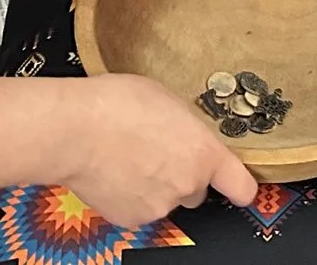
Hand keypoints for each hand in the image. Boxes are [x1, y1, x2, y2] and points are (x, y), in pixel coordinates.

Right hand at [62, 73, 259, 226]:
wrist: (74, 130)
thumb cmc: (115, 104)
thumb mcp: (167, 98)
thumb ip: (186, 126)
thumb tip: (184, 134)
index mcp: (203, 152)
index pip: (242, 185)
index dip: (240, 185)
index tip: (240, 185)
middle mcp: (188, 185)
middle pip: (196, 190)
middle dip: (182, 175)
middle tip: (156, 151)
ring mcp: (160, 206)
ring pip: (165, 199)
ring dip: (153, 184)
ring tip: (127, 156)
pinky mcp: (132, 219)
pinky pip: (138, 208)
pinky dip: (129, 196)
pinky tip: (114, 172)